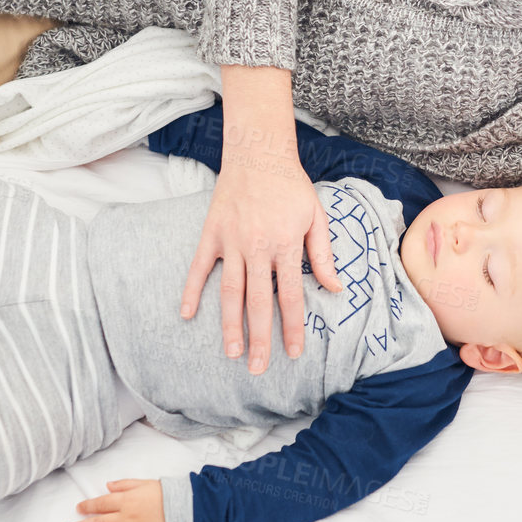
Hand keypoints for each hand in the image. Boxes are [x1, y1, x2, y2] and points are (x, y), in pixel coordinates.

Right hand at [180, 149, 341, 374]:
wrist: (258, 153)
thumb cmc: (291, 186)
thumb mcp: (316, 216)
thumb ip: (324, 255)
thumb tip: (335, 288)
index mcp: (286, 244)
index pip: (290, 296)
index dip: (292, 327)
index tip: (294, 352)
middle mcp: (257, 247)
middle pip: (258, 302)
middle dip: (259, 338)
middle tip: (258, 368)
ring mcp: (231, 241)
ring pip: (230, 291)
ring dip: (229, 325)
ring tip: (230, 353)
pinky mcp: (212, 233)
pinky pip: (198, 267)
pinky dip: (191, 291)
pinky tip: (186, 314)